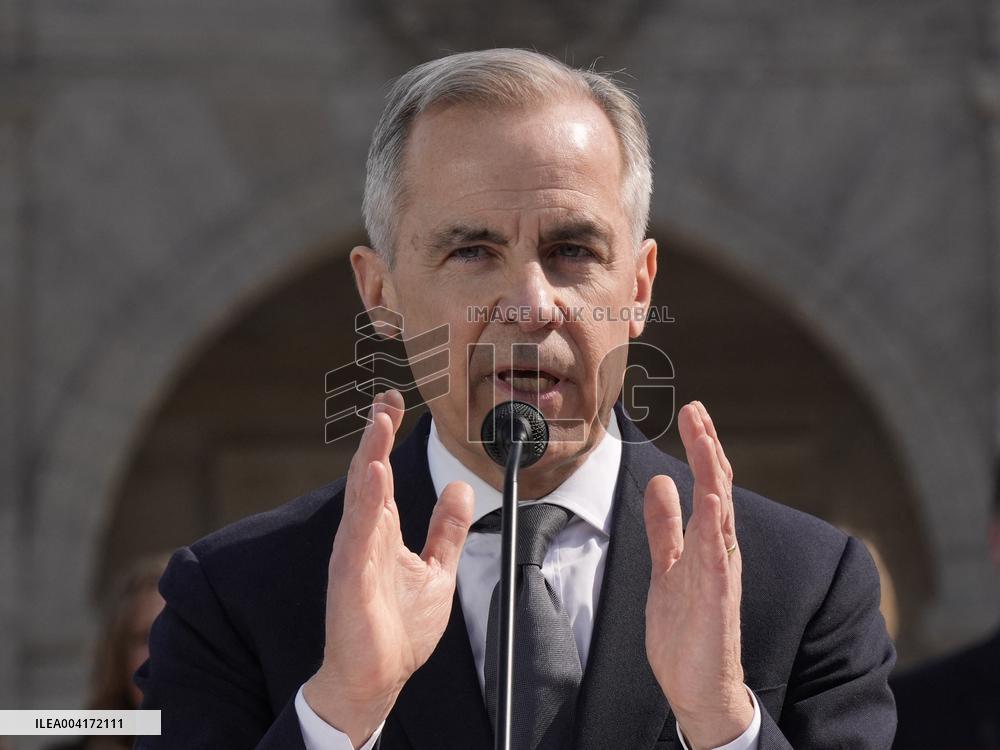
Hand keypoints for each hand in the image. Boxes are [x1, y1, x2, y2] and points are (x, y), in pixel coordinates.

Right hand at [304, 389, 474, 746]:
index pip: (384, 473)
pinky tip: (373, 471)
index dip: (387, 437)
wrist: (378, 676)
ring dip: (371, 455)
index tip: (394, 402)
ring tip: (380, 421)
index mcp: (381, 530)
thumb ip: (446, 529)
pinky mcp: (352, 575)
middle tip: (386, 397)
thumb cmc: (399, 628)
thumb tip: (459, 488)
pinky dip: (366, 499)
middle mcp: (365, 534)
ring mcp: (356, 552)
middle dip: (377, 434)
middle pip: (369, 473)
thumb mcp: (436, 568)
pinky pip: (359, 531)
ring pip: (362, 494)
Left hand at [643, 401, 752, 749]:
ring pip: (720, 510)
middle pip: (717, 488)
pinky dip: (714, 519)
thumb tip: (659, 482)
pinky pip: (717, 550)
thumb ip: (665, 525)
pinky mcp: (717, 594)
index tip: (692, 412)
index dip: (701, 448)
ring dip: (712, 471)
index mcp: (708, 541)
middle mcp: (719, 549)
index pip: (708, 484)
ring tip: (703, 436)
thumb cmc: (688, 629)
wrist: (698, 686)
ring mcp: (720, 570)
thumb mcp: (668, 564)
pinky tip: (709, 493)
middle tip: (696, 409)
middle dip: (707, 447)